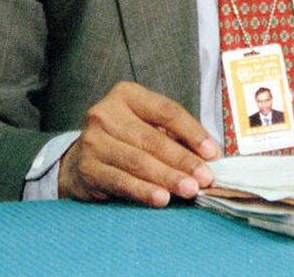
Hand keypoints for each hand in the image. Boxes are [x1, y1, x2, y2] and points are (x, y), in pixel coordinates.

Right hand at [58, 81, 220, 206]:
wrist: (81, 161)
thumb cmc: (125, 141)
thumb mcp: (148, 127)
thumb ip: (176, 136)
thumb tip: (210, 155)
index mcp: (127, 95)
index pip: (166, 111)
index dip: (192, 132)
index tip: (212, 152)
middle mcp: (106, 113)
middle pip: (152, 139)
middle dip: (183, 160)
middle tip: (205, 177)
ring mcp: (93, 140)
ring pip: (138, 161)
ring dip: (168, 177)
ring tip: (190, 189)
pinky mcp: (88, 167)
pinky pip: (121, 181)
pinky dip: (143, 191)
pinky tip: (161, 199)